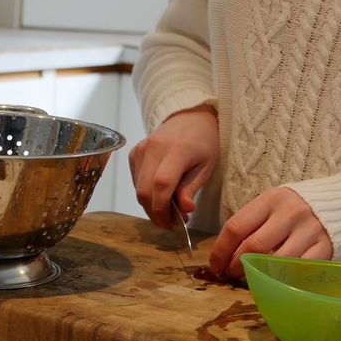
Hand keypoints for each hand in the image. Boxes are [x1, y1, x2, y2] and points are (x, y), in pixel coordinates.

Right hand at [128, 105, 218, 229]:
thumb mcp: (206, 166)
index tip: (173, 224)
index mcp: (176, 149)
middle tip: (171, 223)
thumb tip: (184, 210)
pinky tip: (160, 194)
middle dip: (155, 213)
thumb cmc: (203, 142)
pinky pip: (136, 182)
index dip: (163, 209)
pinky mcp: (134, 153)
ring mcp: (140, 149)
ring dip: (151, 206)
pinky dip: (146, 194)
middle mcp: (153, 148)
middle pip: (144, 191)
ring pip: (138, 189)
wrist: (189, 117)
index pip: (161, 184)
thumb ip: (192, 188)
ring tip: (169, 209)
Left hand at [209, 187, 332, 277]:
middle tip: (230, 274)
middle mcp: (290, 213)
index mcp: (271, 200)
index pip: (236, 227)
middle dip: (235, 266)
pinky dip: (282, 278)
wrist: (340, 202)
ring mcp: (309, 231)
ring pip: (275, 261)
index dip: (220, 251)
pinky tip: (274, 280)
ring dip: (257, 275)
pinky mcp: (325, 248)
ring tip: (250, 278)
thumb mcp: (271, 205)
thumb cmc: (294, 208)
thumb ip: (251, 224)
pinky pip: (298, 270)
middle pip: (253, 246)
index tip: (215, 265)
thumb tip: (222, 255)